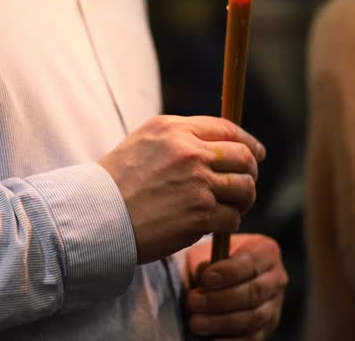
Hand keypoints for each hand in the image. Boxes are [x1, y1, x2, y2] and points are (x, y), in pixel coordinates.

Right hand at [99, 115, 264, 264]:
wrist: (96, 216)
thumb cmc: (115, 185)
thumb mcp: (141, 144)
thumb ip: (176, 139)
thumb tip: (213, 146)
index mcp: (173, 129)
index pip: (226, 129)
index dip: (248, 142)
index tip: (257, 154)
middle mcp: (188, 151)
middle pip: (243, 157)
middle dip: (251, 173)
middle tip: (244, 187)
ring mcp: (196, 183)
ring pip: (244, 188)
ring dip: (242, 201)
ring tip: (231, 209)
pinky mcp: (199, 213)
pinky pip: (232, 217)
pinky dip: (228, 223)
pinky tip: (215, 225)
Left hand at [185, 234, 286, 339]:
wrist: (223, 278)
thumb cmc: (216, 262)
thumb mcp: (211, 251)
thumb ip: (209, 260)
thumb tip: (204, 274)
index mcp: (266, 252)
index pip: (251, 263)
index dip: (228, 272)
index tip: (206, 278)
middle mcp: (276, 279)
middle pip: (253, 293)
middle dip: (220, 300)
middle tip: (194, 301)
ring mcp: (274, 306)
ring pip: (252, 319)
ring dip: (221, 322)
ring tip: (196, 322)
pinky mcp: (267, 328)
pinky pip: (251, 339)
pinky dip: (228, 340)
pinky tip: (208, 339)